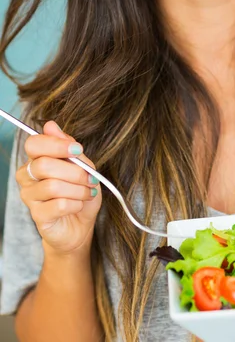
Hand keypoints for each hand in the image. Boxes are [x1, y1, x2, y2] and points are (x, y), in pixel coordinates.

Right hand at [16, 120, 101, 255]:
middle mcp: (28, 176)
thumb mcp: (83, 166)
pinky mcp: (37, 216)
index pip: (34, 144)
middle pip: (44, 164)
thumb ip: (69, 147)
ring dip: (78, 189)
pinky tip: (79, 205)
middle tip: (91, 178)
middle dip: (74, 171)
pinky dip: (76, 203)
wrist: (80, 225)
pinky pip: (58, 205)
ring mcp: (30, 197)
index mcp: (37, 159)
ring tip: (87, 193)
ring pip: (53, 186)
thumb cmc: (80, 192)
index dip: (56, 144)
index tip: (77, 150)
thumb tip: (50, 125)